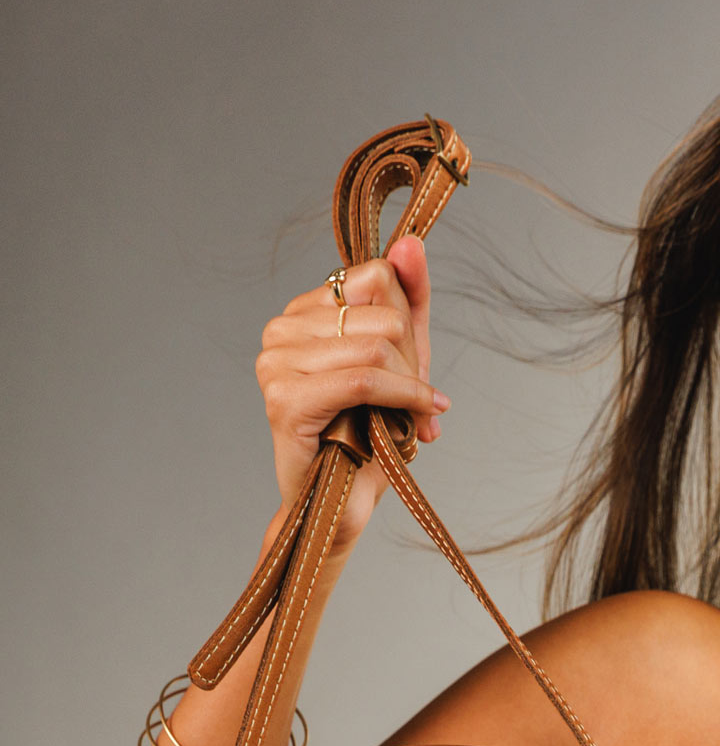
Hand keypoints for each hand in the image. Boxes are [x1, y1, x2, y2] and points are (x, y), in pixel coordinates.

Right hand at [255, 235, 449, 549]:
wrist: (341, 504)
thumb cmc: (370, 435)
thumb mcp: (403, 359)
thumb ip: (410, 300)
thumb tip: (412, 242)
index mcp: (304, 311)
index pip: (378, 277)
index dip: (409, 327)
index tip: (414, 372)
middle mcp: (281, 327)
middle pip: (384, 314)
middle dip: (414, 365)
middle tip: (415, 404)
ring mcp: (275, 360)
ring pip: (378, 347)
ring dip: (411, 389)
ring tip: (410, 418)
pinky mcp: (284, 398)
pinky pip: (363, 380)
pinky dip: (403, 400)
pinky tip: (418, 422)